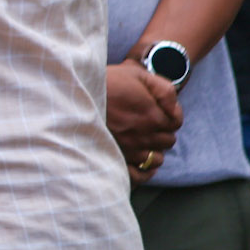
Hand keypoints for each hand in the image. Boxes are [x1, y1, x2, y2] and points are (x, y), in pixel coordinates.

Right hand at [106, 61, 182, 181]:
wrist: (73, 97)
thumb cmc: (105, 83)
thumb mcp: (138, 75)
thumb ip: (164, 89)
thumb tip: (175, 105)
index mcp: (152, 115)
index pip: (176, 122)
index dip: (170, 115)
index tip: (159, 110)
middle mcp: (144, 136)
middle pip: (168, 141)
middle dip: (162, 131)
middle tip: (148, 123)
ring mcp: (130, 150)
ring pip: (156, 159)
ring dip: (152, 149)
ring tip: (141, 140)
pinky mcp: (117, 159)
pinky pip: (140, 174)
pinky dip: (144, 169)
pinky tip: (139, 160)